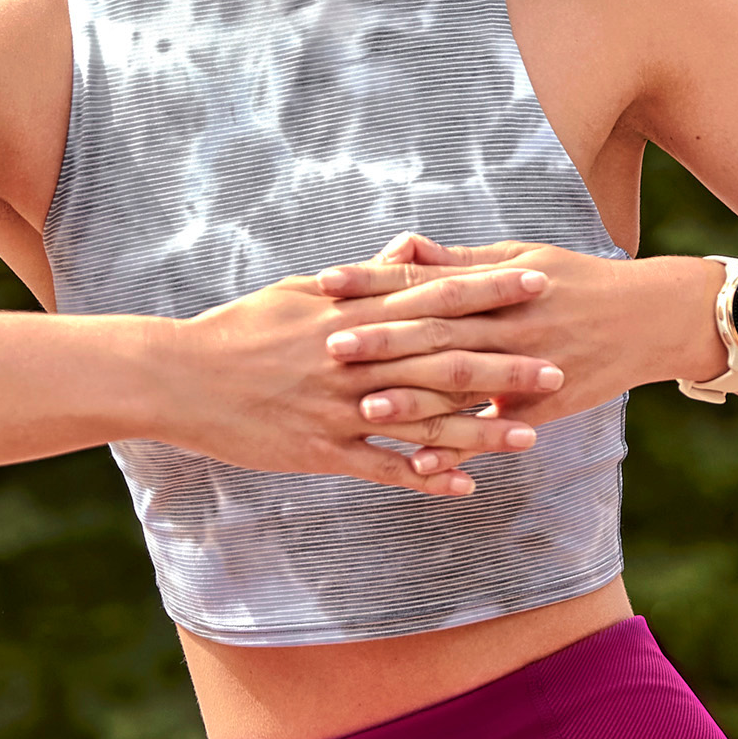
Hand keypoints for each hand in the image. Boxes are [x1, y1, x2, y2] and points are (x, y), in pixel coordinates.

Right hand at [160, 259, 566, 497]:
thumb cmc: (241, 327)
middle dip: (504, 364)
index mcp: (353, 313)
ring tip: (531, 437)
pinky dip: (425, 478)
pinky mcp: (320, 450)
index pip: (435, 296)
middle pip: (442, 359)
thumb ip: (364, 277)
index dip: (489, 291)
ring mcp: (339, 408)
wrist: (178, 376)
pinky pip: (383, 469)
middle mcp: (354, 359)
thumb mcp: (303, 291)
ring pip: (422, 420)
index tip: (537, 283)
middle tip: (559, 366)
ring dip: (480, 430)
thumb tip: (410, 250)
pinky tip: (465, 488)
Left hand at [320, 235, 720, 469]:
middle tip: (329, 347)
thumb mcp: (519, 258)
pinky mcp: (542, 406)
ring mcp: (527, 367)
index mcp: (495, 283)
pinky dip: (462, 450)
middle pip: (436, 332)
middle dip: (383, 340)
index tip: (324, 282)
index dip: (372, 280)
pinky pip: (496, 432)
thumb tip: (400, 245)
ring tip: (365, 410)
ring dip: (414, 400)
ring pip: (463, 385)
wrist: (648, 318)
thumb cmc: (575, 281)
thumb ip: (457, 261)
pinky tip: (425, 467)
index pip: (423, 280)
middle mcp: (507, 323)